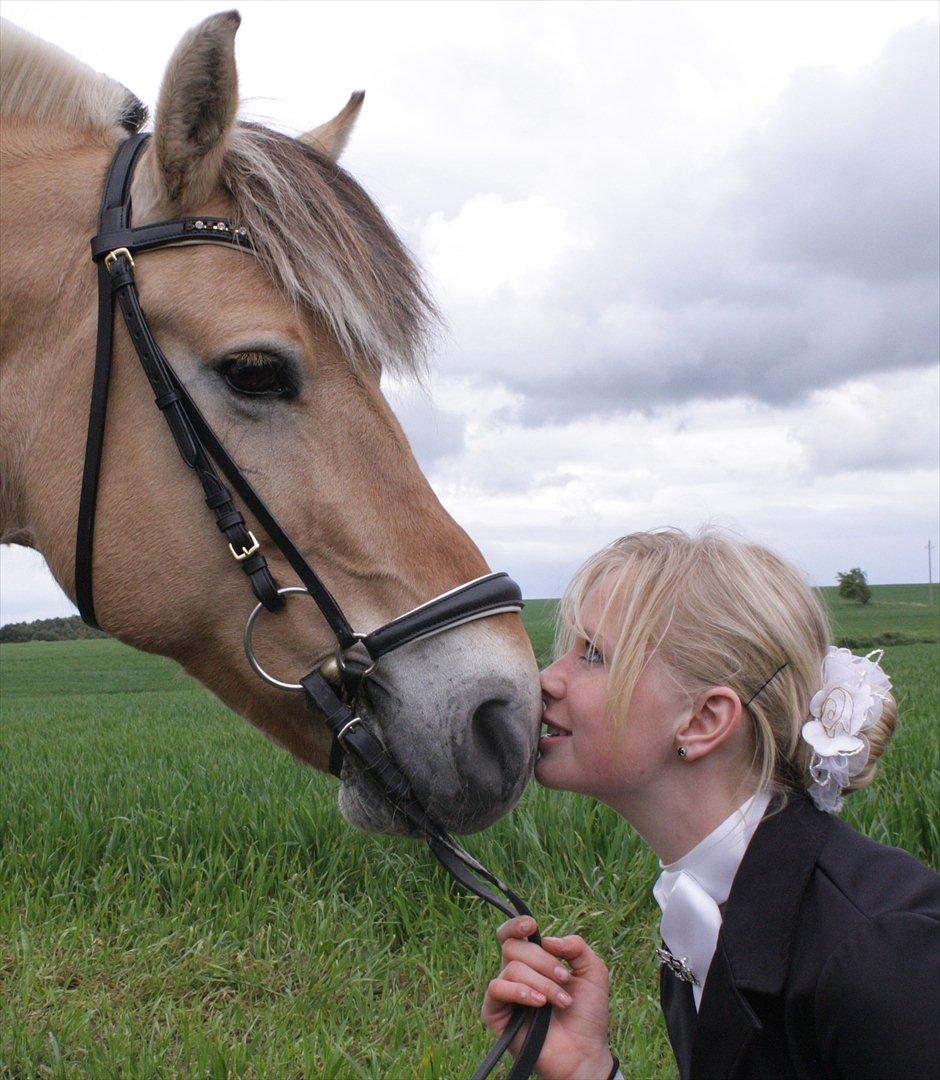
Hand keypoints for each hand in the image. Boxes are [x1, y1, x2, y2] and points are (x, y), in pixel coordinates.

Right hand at [481, 916, 614, 1079]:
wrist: (585, 1053)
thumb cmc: (587, 1015)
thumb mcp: (593, 972)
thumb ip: (577, 946)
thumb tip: (548, 939)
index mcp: (535, 961)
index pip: (513, 934)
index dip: (517, 924)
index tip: (532, 926)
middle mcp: (517, 973)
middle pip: (513, 946)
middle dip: (543, 960)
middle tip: (564, 979)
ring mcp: (505, 993)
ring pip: (511, 968)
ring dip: (542, 983)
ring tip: (561, 1001)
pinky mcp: (496, 1014)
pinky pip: (496, 989)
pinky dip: (519, 991)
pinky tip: (539, 1004)